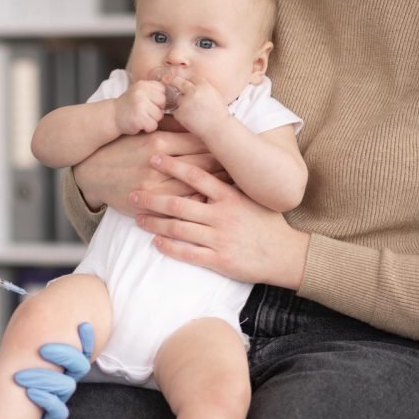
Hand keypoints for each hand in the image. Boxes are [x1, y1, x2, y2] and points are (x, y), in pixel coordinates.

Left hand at [17, 321, 93, 418]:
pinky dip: (46, 402)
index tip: (81, 326)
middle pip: (78, 365)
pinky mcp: (50, 418)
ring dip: (44, 379)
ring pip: (66, 387)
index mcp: (61, 363)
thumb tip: (32, 305)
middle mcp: (64, 378)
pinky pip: (59, 413)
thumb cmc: (9, 375)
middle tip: (42, 349)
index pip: (83, 349)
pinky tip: (30, 394)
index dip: (87, 339)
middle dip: (63, 354)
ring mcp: (58, 397)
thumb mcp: (20, 350)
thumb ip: (32, 333)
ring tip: (21, 377)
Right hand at [74, 130, 224, 212]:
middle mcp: (157, 162)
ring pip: (194, 184)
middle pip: (202, 162)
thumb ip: (170, 127)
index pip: (199, 140)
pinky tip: (214, 201)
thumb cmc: (122, 149)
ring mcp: (153, 184)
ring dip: (217, 185)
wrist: (91, 172)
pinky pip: (181, 202)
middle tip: (247, 168)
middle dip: (226, 165)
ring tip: (238, 185)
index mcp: (158, 140)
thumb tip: (199, 121)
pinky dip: (199, 201)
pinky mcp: (149, 201)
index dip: (221, 144)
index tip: (238, 146)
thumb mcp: (143, 132)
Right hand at [114, 80, 165, 134]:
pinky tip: (139, 124)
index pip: (163, 91)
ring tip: (141, 118)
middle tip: (145, 112)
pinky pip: (152, 125)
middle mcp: (141, 92)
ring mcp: (139, 104)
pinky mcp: (138, 118)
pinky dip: (147, 128)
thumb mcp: (140, 93)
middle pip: (163, 103)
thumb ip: (154, 92)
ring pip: (159, 115)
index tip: (150, 104)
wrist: (112, 116)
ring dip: (152, 120)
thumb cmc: (129, 106)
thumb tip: (177, 97)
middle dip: (157, 110)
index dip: (158, 100)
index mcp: (143, 84)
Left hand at [131, 154, 309, 288]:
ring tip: (138, 219)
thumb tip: (212, 162)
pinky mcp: (219, 260)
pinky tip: (155, 243)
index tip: (154, 158)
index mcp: (230, 196)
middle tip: (132, 193)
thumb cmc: (268, 223)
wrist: (286, 254)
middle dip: (151, 198)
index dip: (172, 166)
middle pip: (178, 203)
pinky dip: (169, 248)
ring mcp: (219, 238)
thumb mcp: (252, 197)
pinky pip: (188, 253)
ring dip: (154, 223)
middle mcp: (222, 215)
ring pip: (178, 228)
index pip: (195, 175)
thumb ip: (230, 184)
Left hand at [168, 76, 229, 138]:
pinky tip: (191, 120)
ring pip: (179, 100)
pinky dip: (181, 116)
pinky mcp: (180, 113)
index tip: (182, 81)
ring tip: (195, 114)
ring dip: (183, 105)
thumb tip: (191, 85)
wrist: (218, 128)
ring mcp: (185, 102)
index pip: (191, 78)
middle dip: (172, 80)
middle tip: (166, 79)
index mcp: (204, 85)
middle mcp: (193, 91)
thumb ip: (203, 89)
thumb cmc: (218, 114)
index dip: (188, 81)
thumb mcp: (214, 95)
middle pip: (178, 82)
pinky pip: (177, 112)